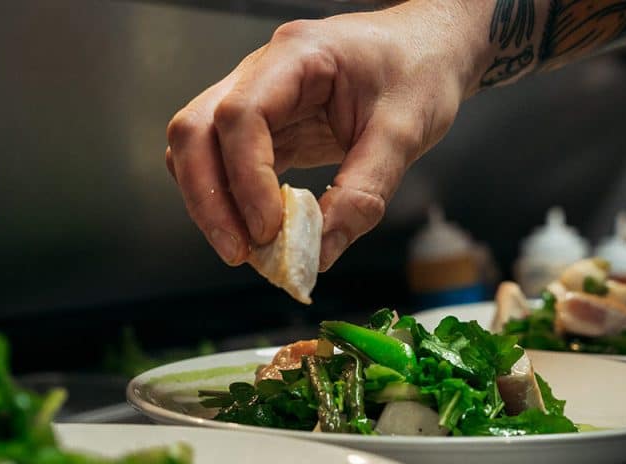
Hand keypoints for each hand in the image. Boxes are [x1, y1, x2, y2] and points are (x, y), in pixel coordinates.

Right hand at [165, 2, 483, 270]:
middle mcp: (262, 72)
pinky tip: (257, 233)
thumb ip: (364, 191)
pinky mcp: (265, 128)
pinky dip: (231, 201)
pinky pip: (225, 163)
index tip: (270, 228)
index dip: (247, 179)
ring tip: (245, 250)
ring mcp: (256, 98)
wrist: (428, 50)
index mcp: (297, 56)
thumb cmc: (420, 72)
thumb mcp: (406, 131)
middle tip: (239, 252)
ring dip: (210, 202)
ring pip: (197, 148)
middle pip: (197, 129)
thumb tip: (322, 251)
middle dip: (208, 197)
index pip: (241, 115)